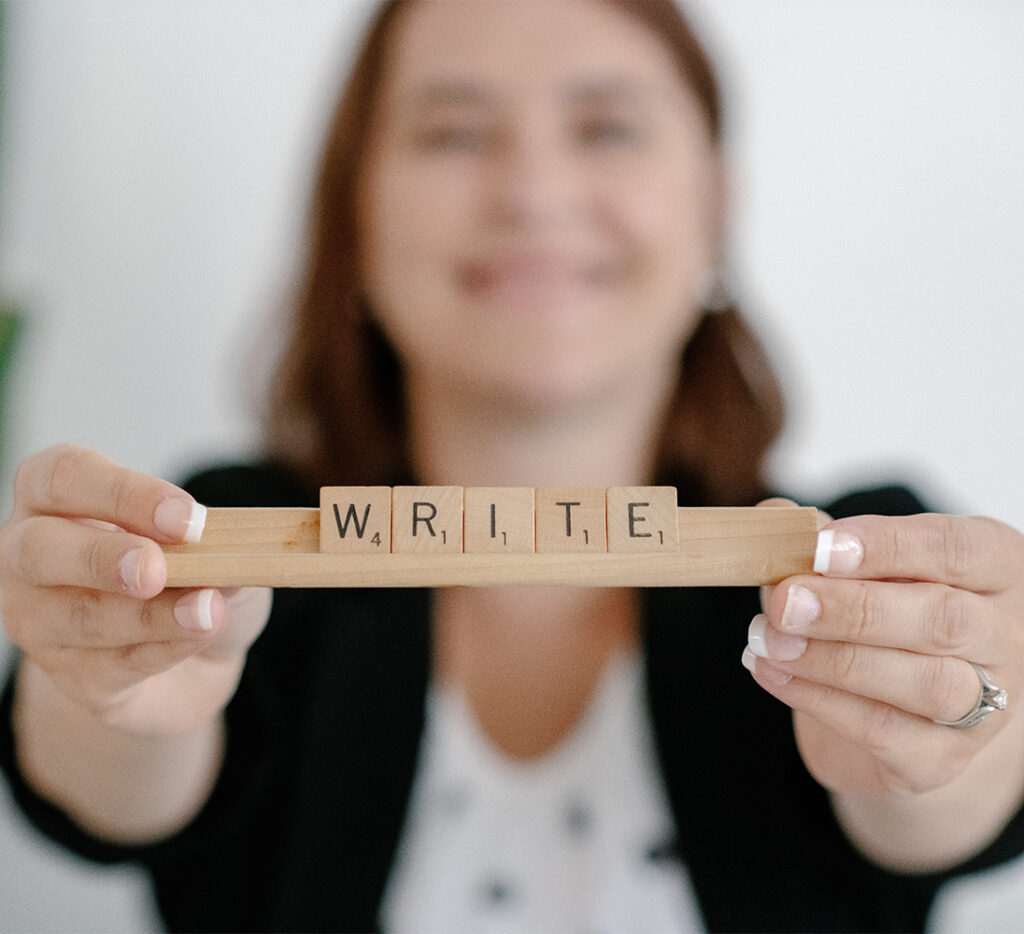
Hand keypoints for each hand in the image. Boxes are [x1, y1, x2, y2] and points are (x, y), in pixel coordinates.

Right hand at [1, 445, 270, 735]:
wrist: (197, 654)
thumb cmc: (194, 574)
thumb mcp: (218, 544)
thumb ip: (220, 542)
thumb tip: (230, 554)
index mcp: (56, 495)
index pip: (65, 477)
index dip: (124, 494)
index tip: (186, 518)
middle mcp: (28, 554)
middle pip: (38, 548)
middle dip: (102, 558)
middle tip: (156, 570)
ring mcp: (39, 620)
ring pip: (77, 617)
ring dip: (146, 615)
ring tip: (206, 610)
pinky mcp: (70, 675)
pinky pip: (108, 666)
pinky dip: (162, 649)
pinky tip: (200, 634)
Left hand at [745, 503, 1023, 799]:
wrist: (889, 714)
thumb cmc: (877, 616)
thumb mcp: (852, 567)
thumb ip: (820, 540)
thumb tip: (775, 518)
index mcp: (995, 568)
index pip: (957, 549)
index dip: (887, 546)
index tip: (821, 548)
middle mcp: (1006, 636)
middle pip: (945, 620)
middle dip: (854, 609)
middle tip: (785, 601)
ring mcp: (987, 705)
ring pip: (925, 682)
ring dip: (834, 660)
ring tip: (768, 640)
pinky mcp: (942, 760)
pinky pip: (884, 731)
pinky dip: (818, 699)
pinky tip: (771, 672)